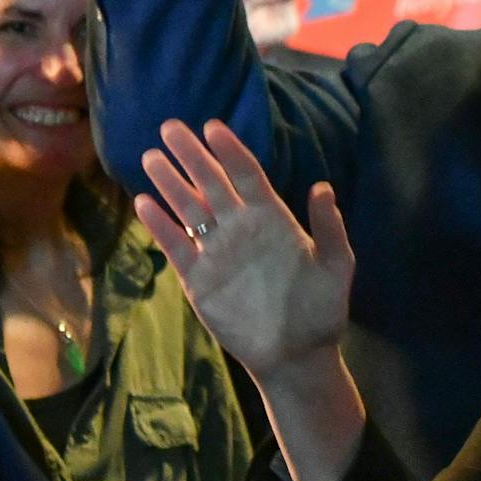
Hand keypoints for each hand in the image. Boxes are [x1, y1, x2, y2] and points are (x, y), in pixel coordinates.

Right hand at [135, 119, 353, 384]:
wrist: (297, 353)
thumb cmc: (322, 308)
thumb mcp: (336, 264)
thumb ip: (328, 226)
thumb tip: (323, 186)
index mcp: (274, 219)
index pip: (247, 176)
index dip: (230, 151)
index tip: (212, 127)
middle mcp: (242, 229)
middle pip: (211, 184)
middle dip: (192, 155)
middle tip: (170, 127)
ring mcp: (218, 252)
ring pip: (189, 209)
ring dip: (170, 183)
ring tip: (151, 156)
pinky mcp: (199, 279)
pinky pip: (177, 246)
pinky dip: (161, 226)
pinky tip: (145, 203)